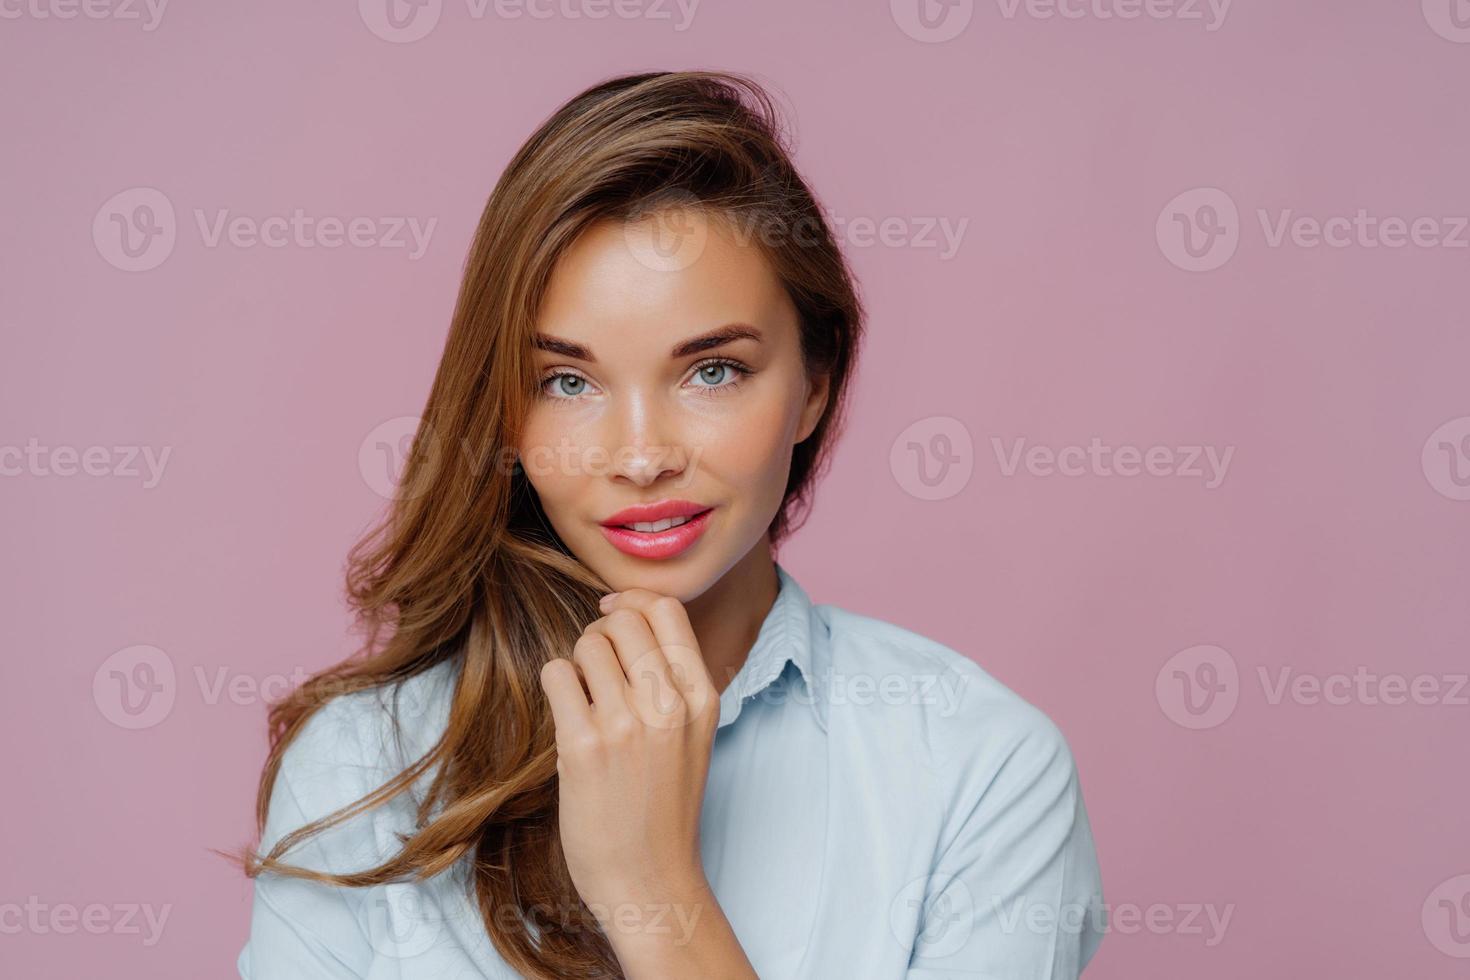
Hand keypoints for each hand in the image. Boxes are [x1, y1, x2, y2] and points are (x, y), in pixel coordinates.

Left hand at [539, 588, 721, 918]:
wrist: (649, 878)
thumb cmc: (664, 806)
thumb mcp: (691, 734)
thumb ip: (672, 680)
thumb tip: (628, 617)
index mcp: (701, 698)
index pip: (668, 610)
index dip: (632, 601)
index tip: (612, 613)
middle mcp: (669, 705)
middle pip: (624, 619)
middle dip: (601, 632)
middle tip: (595, 666)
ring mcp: (627, 724)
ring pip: (588, 644)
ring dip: (578, 663)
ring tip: (585, 699)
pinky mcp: (585, 746)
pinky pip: (558, 675)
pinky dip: (557, 685)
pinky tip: (568, 716)